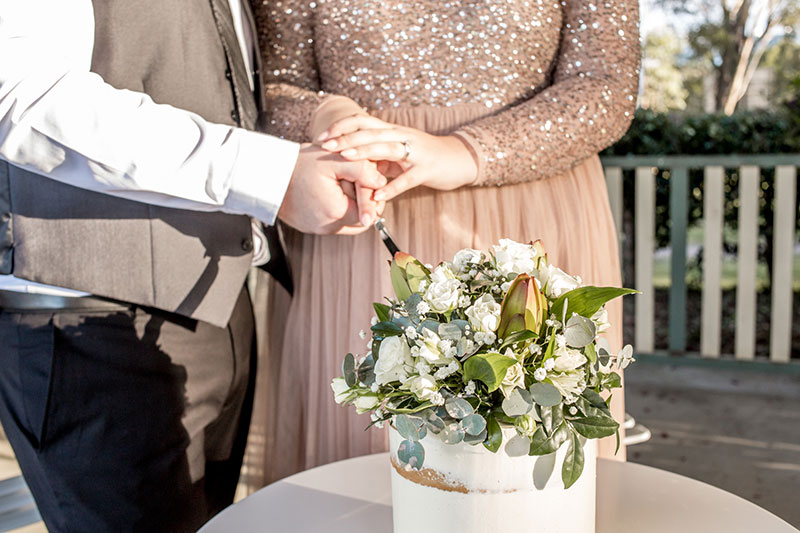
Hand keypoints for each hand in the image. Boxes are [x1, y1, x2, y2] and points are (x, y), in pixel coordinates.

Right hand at [279, 144, 385, 234]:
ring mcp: (318, 229)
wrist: (264, 175)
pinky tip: (326, 190)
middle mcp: (328, 227)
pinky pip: (331, 221)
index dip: (371, 194)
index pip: (371, 211)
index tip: (366, 178)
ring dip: (348, 204)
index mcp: (337, 213)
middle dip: (361, 200)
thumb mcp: (335, 160)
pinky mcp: (310, 227)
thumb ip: (362, 170)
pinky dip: (335, 207)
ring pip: (347, 221)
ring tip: (336, 183)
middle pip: (360, 220)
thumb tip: (382, 183)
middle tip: (350, 180)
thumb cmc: (298, 165)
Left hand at [316, 115, 478, 200]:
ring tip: (345, 158)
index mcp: (392, 131)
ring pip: (387, 148)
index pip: (362, 121)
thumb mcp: (397, 152)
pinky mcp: (426, 170)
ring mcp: (415, 152)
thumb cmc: (423, 157)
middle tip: (325, 146)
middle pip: (370, 132)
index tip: (322, 137)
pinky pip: (407, 179)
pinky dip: (391, 187)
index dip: (341, 126)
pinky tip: (377, 195)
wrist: (458, 159)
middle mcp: (402, 136)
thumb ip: (376, 154)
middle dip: (346, 138)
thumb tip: (351, 157)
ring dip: (365, 152)